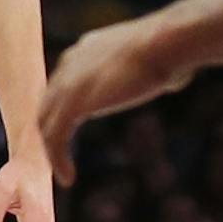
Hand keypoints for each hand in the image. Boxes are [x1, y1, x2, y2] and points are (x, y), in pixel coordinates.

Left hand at [38, 15, 197, 184]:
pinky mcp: (72, 103)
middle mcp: (70, 62)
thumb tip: (175, 78)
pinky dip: (58, 159)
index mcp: (86, 49)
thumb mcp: (160, 58)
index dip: (63, 108)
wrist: (166, 43)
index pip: (63, 82)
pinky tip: (68, 178)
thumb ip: (155, 71)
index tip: (70, 128)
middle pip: (48, 103)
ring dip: (52, 150)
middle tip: (59, 155)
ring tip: (64, 173)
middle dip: (51, 130)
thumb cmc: (174, 48)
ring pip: (47, 123)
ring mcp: (68, 83)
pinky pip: (56, 138)